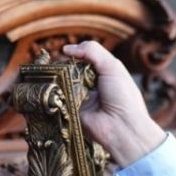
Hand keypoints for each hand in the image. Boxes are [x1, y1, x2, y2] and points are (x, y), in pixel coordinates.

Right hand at [62, 41, 164, 167]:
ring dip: (58, 79)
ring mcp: (81, 98)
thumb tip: (66, 48)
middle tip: (55, 63)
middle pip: (71, 71)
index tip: (65, 52)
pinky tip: (53, 87)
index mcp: (104, 74)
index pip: (85, 59)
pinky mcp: (71, 111)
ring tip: (51, 74)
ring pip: (63, 83)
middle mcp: (92, 86)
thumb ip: (92, 51)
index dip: (75, 55)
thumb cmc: (123, 96)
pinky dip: (56, 93)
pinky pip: (59, 99)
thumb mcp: (113, 67)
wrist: (122, 127)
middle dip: (63, 66)